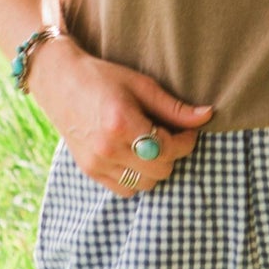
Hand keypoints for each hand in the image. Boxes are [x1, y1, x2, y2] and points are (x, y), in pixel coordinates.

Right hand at [28, 36, 214, 196]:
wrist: (60, 82)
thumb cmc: (103, 77)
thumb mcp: (141, 84)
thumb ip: (174, 107)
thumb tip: (208, 116)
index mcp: (122, 123)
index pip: (169, 149)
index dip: (186, 141)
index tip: (188, 130)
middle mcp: (108, 148)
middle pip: (161, 170)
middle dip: (172, 154)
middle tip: (169, 135)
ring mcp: (96, 163)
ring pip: (146, 184)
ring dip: (155, 168)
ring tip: (151, 145)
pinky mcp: (89, 171)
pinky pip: (126, 190)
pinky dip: (136, 178)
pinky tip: (134, 155)